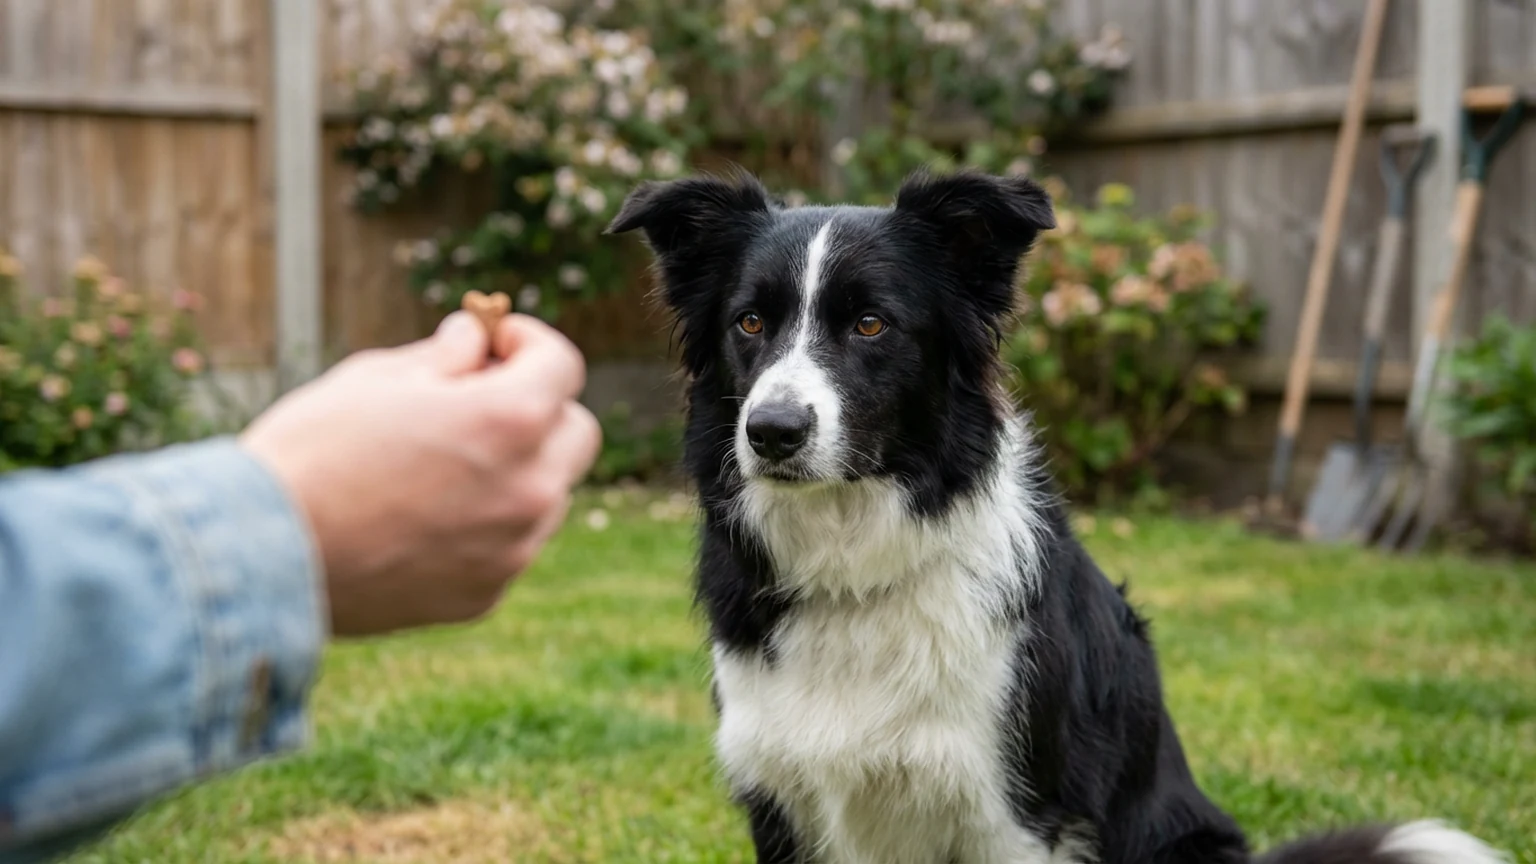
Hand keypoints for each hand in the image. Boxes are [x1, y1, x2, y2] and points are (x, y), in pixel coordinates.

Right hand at [240, 312, 600, 636]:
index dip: (527, 342)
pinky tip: (423, 519)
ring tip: (443, 466)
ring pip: (548, 495)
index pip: (562, 364)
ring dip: (517, 470)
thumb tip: (476, 343)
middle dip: (540, 409)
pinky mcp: (486, 594)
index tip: (495, 342)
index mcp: (510, 419)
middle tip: (483, 400)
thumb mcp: (376, 377)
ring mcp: (514, 548)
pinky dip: (486, 526)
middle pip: (577, 433)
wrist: (262, 556)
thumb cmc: (313, 451)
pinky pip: (509, 545)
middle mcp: (530, 487)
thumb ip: (445, 357)